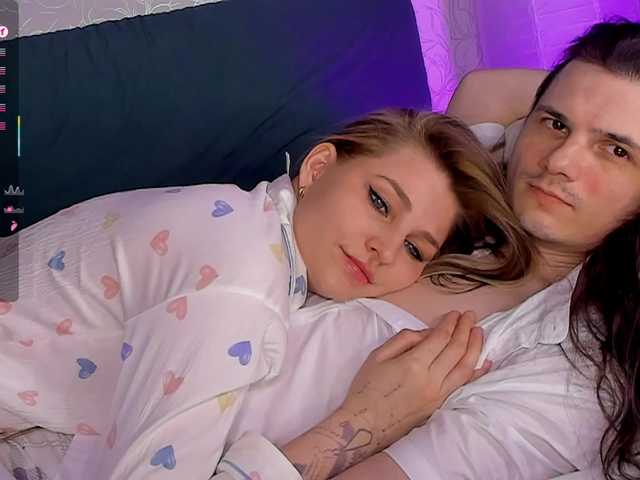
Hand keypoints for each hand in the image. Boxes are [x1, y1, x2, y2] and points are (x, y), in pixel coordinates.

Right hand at [338, 310, 489, 448]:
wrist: (365, 424)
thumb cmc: (366, 388)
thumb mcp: (378, 355)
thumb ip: (405, 340)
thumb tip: (428, 334)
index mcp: (413, 364)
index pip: (440, 338)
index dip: (450, 324)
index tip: (455, 313)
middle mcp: (431, 380)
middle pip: (456, 350)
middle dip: (465, 329)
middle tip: (470, 315)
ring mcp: (438, 395)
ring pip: (465, 368)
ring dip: (475, 347)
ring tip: (478, 331)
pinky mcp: (440, 406)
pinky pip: (463, 386)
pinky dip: (477, 373)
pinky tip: (486, 362)